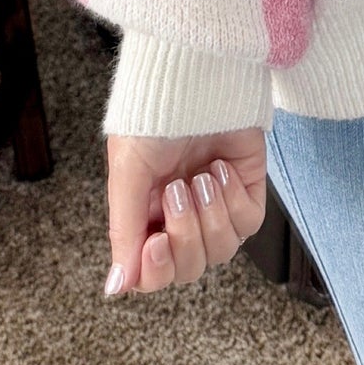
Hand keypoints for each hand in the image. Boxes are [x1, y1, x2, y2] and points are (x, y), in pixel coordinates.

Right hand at [104, 128, 268, 296]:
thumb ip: (123, 232)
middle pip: (190, 268)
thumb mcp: (128, 172)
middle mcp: (182, 217)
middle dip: (185, 235)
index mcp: (147, 217)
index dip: (157, 270)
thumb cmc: (155, 116)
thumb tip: (115, 286)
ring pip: (221, 251)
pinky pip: (248, 222)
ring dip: (210, 215)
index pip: (153, 274)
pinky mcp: (247, 190)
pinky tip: (221, 168)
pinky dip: (234, 198)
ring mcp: (217, 206)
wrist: (196, 77)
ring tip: (200, 177)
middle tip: (177, 191)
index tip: (156, 243)